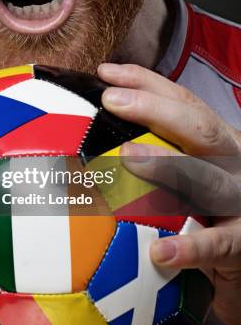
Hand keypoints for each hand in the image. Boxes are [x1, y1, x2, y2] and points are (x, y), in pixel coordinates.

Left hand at [98, 63, 240, 324]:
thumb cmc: (212, 205)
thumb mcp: (193, 168)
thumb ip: (159, 149)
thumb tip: (97, 130)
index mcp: (218, 139)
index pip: (184, 101)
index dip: (146, 82)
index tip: (106, 72)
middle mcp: (233, 160)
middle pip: (198, 127)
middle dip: (154, 108)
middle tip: (112, 101)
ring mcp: (240, 198)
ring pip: (206, 178)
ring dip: (167, 165)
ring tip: (128, 158)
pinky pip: (216, 243)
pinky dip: (190, 247)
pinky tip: (161, 253)